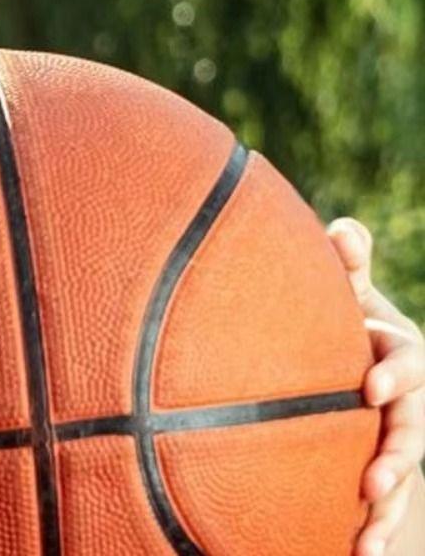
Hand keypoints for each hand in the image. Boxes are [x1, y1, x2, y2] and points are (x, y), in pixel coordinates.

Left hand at [326, 216, 424, 555]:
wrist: (344, 354)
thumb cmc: (340, 316)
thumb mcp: (345, 291)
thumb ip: (348, 267)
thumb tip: (344, 229)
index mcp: (398, 351)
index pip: (406, 361)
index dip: (395, 372)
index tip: (370, 386)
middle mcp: (406, 398)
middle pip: (412, 428)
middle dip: (399, 453)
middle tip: (375, 476)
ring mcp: (398, 434)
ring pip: (403, 471)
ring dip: (391, 504)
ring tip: (369, 535)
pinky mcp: (383, 464)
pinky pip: (387, 502)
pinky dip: (379, 529)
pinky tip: (362, 555)